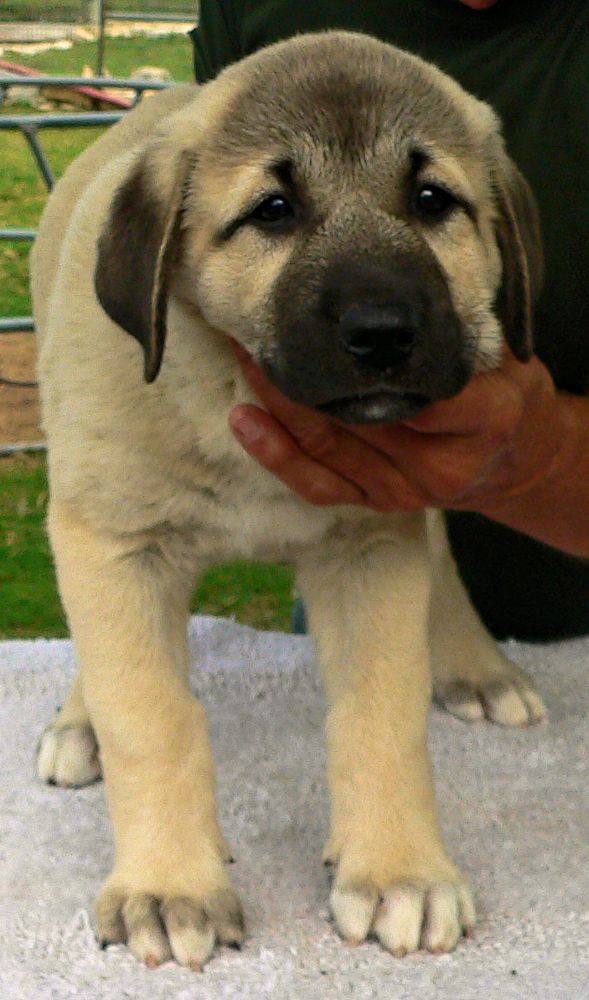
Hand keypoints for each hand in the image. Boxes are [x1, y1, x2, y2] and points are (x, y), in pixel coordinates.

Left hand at [228, 341, 567, 516]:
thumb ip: (453, 333)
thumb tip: (385, 289)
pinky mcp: (376, 503)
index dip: (367, 359)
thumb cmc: (504, 394)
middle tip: (264, 326)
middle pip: (359, 418)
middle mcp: (439, 465)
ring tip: (246, 358)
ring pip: (329, 450)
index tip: (325, 319)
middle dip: (303, 374)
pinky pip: (319, 485)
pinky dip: (277, 455)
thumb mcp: (501, 353)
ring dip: (278, 405)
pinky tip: (245, 421)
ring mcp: (403, 490)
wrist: (516, 461)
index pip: (420, 389)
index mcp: (484, 420)